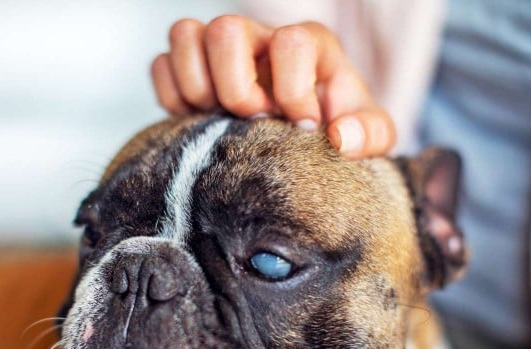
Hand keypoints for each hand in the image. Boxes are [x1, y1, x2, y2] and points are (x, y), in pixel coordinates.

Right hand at [151, 15, 395, 158]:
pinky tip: (198, 122)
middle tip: (255, 121)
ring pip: (184, 35)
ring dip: (197, 88)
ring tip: (221, 120)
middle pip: (224, 29)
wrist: (306, 133)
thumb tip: (338, 137)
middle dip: (235, 88)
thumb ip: (370, 133)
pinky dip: (171, 97)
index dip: (293, 91)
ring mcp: (219, 51)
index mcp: (308, 43)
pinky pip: (160, 65)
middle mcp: (259, 38)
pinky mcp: (190, 70)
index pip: (290, 42)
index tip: (303, 127)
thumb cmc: (338, 127)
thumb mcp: (370, 135)